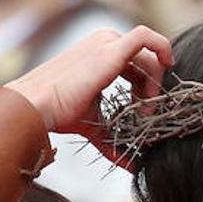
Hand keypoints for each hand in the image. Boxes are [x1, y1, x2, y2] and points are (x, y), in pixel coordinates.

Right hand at [5, 26, 171, 161]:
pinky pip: (145, 37)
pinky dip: (162, 48)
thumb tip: (130, 165)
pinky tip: (168, 65)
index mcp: (100, 53)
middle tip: (147, 116)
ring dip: (154, 84)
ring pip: (149, 55)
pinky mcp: (109, 48)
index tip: (145, 112)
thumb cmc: (58, 113)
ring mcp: (106, 42)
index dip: (147, 88)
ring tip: (145, 111)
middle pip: (146, 61)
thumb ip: (113, 137)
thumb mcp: (94, 122)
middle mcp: (104, 42)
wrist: (34, 107)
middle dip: (152, 88)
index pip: (136, 64)